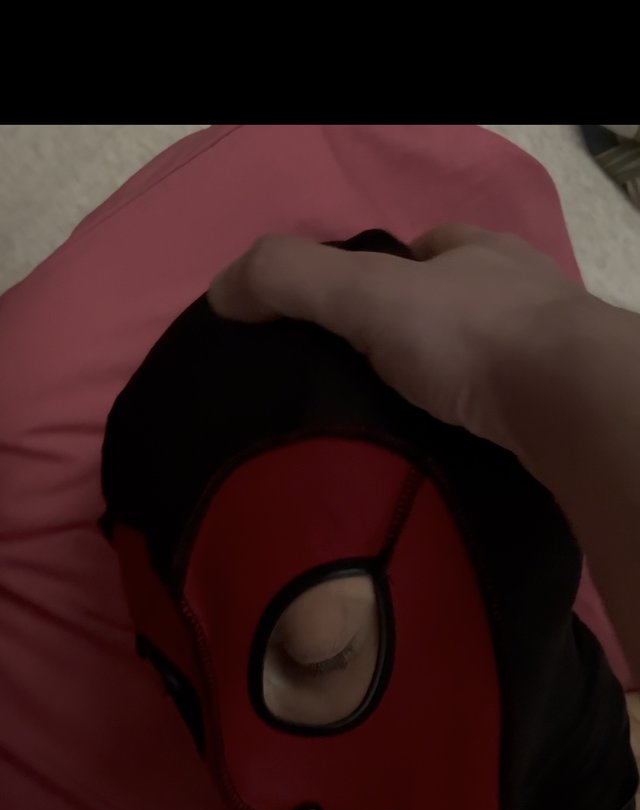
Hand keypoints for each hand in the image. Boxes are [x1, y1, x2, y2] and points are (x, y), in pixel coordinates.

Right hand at [208, 224, 584, 462]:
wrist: (566, 405)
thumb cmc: (469, 336)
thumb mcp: (365, 293)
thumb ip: (292, 282)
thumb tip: (219, 290)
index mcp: (473, 250)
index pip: (415, 253)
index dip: (373, 280)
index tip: (340, 325)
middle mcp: (517, 292)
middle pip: (447, 309)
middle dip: (409, 340)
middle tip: (363, 388)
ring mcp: (543, 353)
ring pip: (478, 365)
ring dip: (442, 390)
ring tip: (397, 431)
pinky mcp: (556, 410)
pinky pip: (501, 414)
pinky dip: (471, 429)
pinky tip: (447, 454)